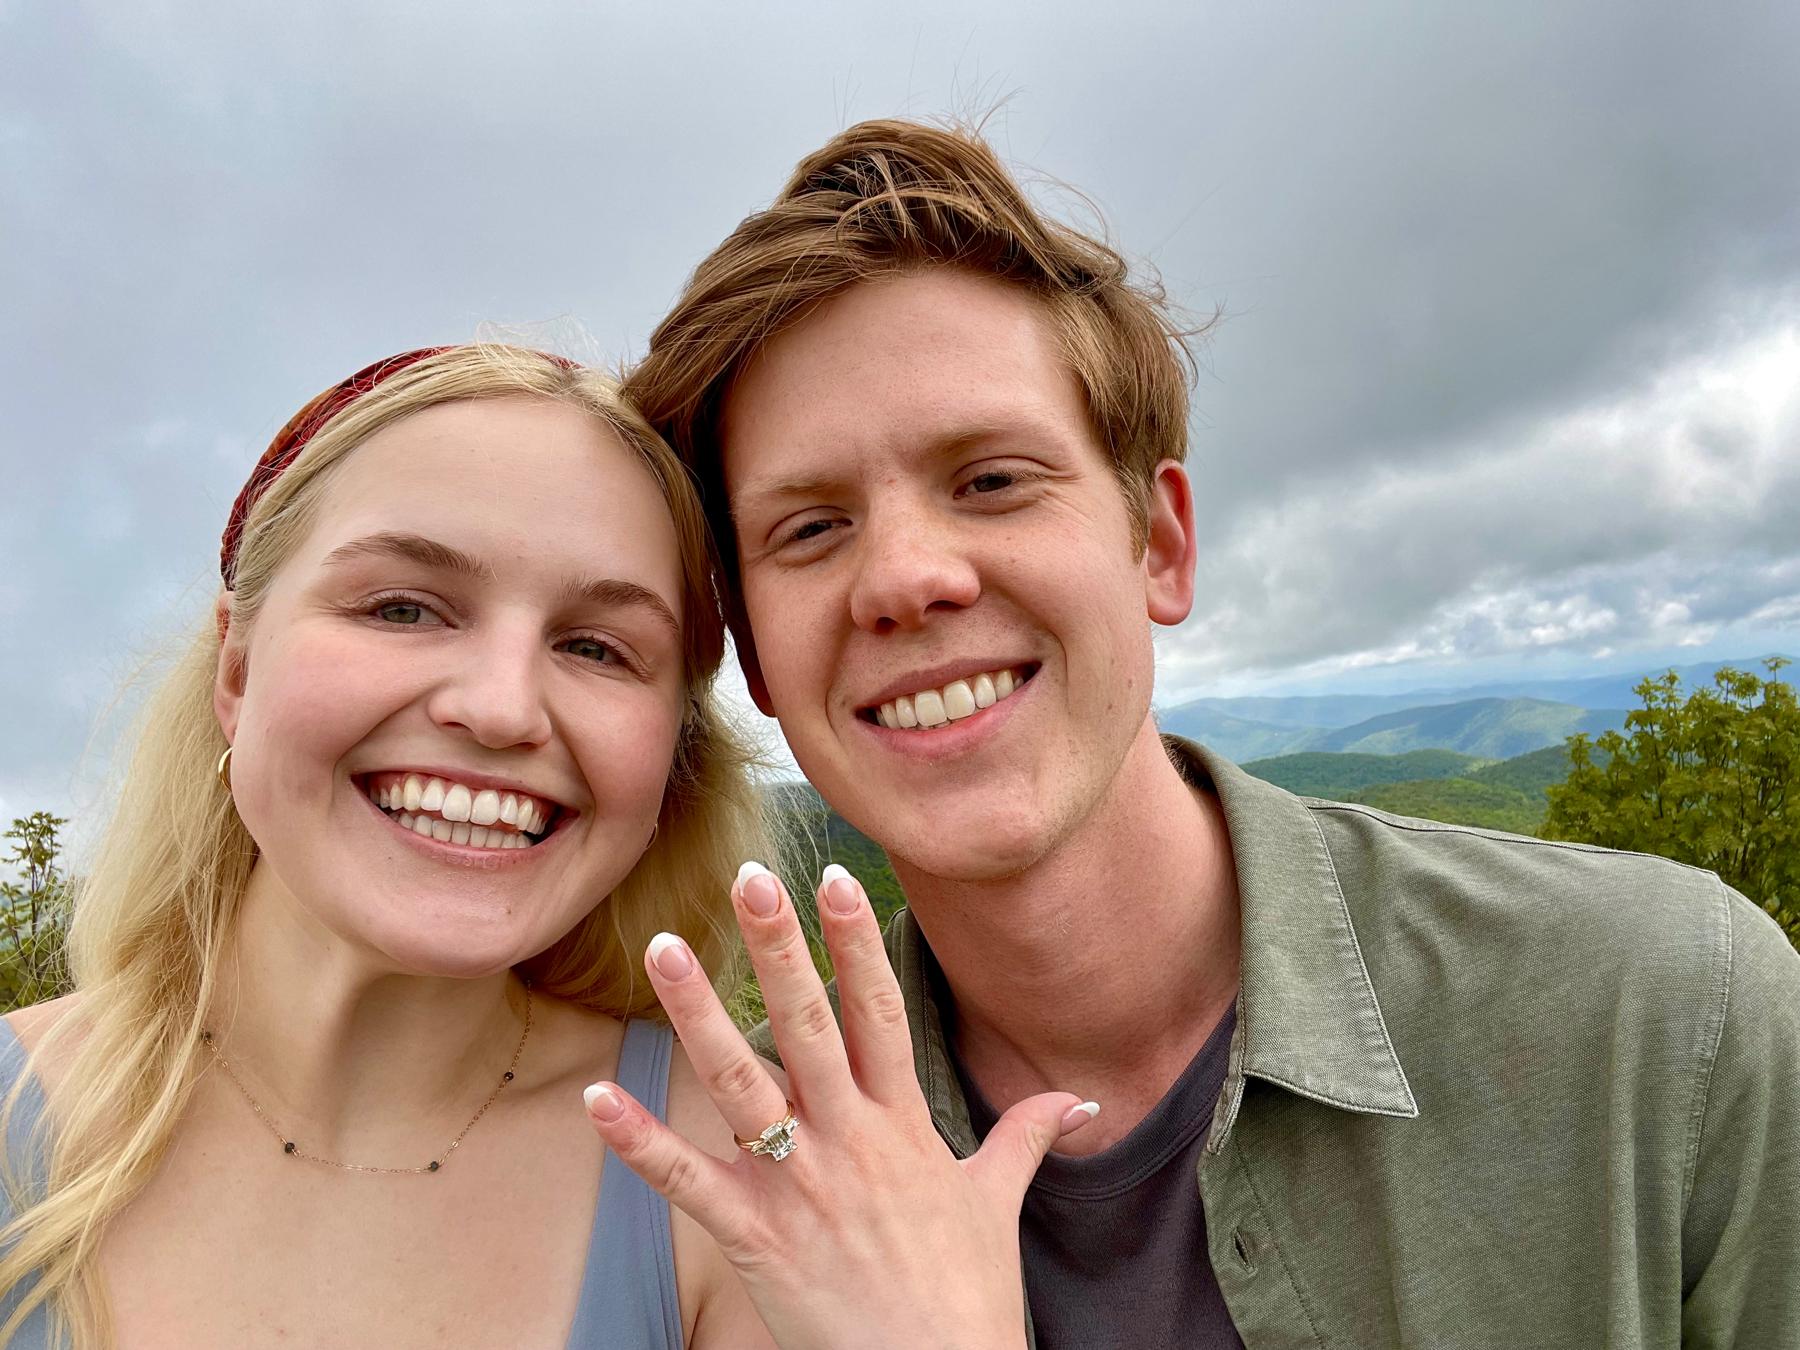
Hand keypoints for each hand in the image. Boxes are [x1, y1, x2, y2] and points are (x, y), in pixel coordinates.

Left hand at [582, 861, 1096, 1349]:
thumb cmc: (968, 1297)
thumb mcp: (998, 1204)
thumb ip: (1028, 1137)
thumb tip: (1080, 1102)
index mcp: (904, 1123)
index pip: (880, 1011)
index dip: (855, 942)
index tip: (834, 876)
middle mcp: (851, 1140)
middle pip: (810, 1024)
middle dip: (778, 947)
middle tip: (748, 879)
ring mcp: (801, 1186)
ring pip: (742, 1083)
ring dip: (698, 1015)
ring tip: (666, 949)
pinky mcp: (758, 1238)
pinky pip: (690, 1182)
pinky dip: (641, 1141)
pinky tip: (597, 1097)